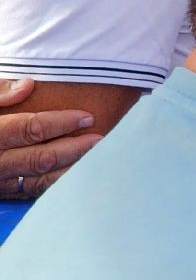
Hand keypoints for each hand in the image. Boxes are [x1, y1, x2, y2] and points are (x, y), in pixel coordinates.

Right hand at [0, 78, 101, 198]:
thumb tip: (28, 86)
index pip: (28, 130)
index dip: (61, 122)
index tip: (87, 116)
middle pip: (40, 159)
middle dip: (75, 149)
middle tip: (102, 138)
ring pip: (41, 181)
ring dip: (73, 169)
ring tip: (100, 156)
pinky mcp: (4, 193)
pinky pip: (35, 191)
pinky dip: (60, 183)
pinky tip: (81, 171)